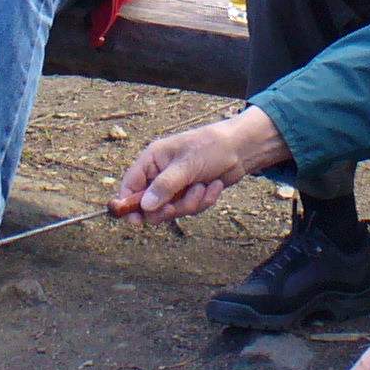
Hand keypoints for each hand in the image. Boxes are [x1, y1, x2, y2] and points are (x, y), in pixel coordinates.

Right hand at [111, 108, 288, 223]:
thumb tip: (145, 206)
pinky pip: (191, 209)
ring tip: (203, 186)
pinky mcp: (191, 194)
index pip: (130, 185)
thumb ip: (165, 186)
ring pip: (173, 210)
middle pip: (150, 205)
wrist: (241, 148)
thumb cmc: (211, 147)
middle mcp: (161, 174)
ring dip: (191, 203)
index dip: (129, 204)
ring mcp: (177, 185)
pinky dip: (204, 201)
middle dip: (169, 207)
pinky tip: (215, 186)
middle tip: (176, 207)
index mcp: (152, 160)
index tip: (136, 222)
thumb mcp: (187, 165)